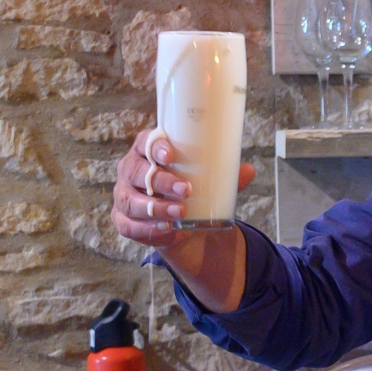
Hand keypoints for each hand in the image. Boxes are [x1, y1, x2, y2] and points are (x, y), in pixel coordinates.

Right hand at [109, 127, 255, 245]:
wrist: (180, 223)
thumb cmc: (190, 190)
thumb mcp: (207, 181)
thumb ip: (225, 176)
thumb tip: (248, 170)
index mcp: (147, 150)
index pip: (145, 141)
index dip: (155, 147)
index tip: (170, 156)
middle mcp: (131, 169)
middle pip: (136, 170)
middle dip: (161, 181)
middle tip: (186, 190)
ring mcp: (123, 194)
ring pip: (130, 200)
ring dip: (155, 208)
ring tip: (180, 213)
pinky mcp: (123, 218)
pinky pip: (129, 224)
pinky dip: (148, 228)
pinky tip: (166, 228)